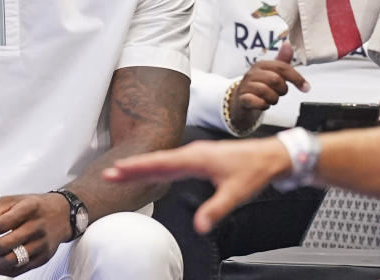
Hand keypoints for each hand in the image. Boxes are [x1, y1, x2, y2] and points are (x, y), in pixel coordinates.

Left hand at [0, 193, 70, 275]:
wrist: (62, 214)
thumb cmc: (33, 206)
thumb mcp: (12, 200)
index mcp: (28, 208)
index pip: (0, 224)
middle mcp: (37, 227)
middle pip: (4, 245)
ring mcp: (42, 245)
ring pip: (11, 261)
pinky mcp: (43, 258)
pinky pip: (19, 270)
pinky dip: (1, 269)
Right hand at [103, 137, 291, 232]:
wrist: (271, 156)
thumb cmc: (254, 170)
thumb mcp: (236, 193)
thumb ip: (216, 209)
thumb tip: (200, 226)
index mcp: (197, 158)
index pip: (161, 163)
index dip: (138, 168)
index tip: (118, 169)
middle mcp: (193, 153)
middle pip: (156, 161)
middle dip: (132, 168)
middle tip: (109, 173)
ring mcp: (195, 155)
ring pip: (162, 161)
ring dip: (142, 167)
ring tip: (121, 173)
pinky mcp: (199, 159)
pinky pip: (171, 163)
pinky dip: (156, 168)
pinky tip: (149, 173)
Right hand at [229, 42, 307, 132]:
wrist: (241, 101)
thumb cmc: (258, 86)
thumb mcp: (271, 72)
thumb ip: (282, 60)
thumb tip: (288, 44)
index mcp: (261, 65)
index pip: (282, 67)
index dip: (296, 78)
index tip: (305, 87)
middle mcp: (252, 73)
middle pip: (276, 80)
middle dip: (282, 90)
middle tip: (279, 93)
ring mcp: (246, 86)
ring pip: (267, 92)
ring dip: (273, 99)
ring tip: (270, 99)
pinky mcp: (242, 99)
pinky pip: (257, 102)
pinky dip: (263, 105)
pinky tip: (263, 104)